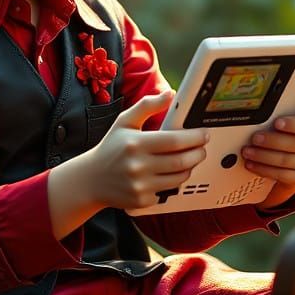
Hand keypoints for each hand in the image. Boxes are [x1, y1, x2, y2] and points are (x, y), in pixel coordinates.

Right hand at [83, 90, 209, 211]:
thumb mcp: (124, 122)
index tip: (204, 134)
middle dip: (198, 153)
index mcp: (135, 143)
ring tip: (189, 160)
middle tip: (202, 148)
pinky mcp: (142, 200)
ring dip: (189, 168)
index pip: (174, 140)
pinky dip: (172, 183)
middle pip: (181, 161)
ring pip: (178, 178)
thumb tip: (170, 94)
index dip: (194, 137)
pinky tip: (168, 174)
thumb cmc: (111, 148)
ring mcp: (140, 185)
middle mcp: (138, 165)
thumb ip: (147, 105)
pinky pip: (167, 192)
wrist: (91, 179)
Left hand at [242, 96, 294, 200]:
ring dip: (263, 155)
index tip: (278, 122)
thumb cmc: (292, 132)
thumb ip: (290, 108)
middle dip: (272, 140)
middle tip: (255, 137)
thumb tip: (266, 104)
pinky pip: (281, 174)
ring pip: (286, 159)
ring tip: (247, 150)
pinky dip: (263, 169)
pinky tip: (251, 163)